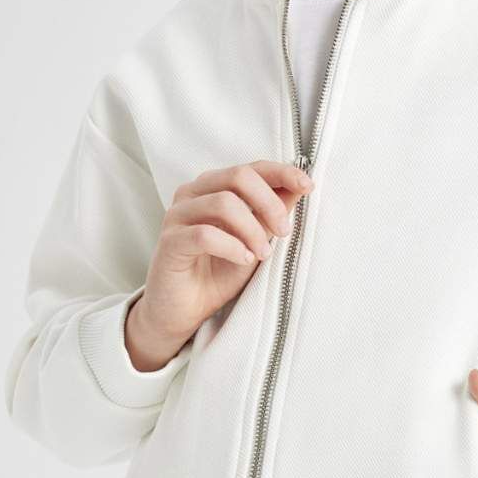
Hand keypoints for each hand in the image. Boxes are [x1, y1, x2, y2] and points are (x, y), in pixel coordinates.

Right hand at [126, 160, 313, 371]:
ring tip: (262, 254)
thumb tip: (298, 188)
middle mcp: (192, 194)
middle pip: (238, 176)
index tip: (307, 186)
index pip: (251, 168)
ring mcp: (178, 215)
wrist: (185, 309)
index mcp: (213, 187)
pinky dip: (232, 247)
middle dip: (270, 203)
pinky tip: (243, 259)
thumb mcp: (255, 240)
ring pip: (224, 203)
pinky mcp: (170, 241)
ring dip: (252, 230)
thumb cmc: (218, 273)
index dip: (282, 173)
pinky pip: (205, 234)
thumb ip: (270, 213)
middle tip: (284, 232)